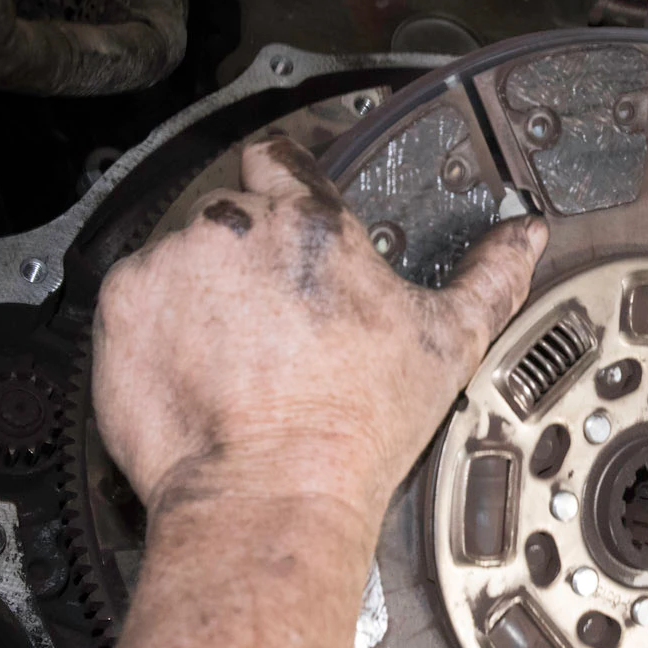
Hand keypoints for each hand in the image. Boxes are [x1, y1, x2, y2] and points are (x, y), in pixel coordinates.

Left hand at [93, 138, 547, 523]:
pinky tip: (198, 368)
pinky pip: (138, 298)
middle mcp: (233, 227)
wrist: (268, 492)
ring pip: (183, 255)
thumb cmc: (355, 425)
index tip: (291, 209)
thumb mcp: (447, 342)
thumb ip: (490, 275)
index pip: (283, 154)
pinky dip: (158, 325)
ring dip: (202, 289)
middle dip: (249, 253)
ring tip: (236, 353)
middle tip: (273, 315)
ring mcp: (170, 265)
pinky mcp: (122, 308)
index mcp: (309, 221)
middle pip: (232, 212)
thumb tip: (524, 236)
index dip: (287, 178)